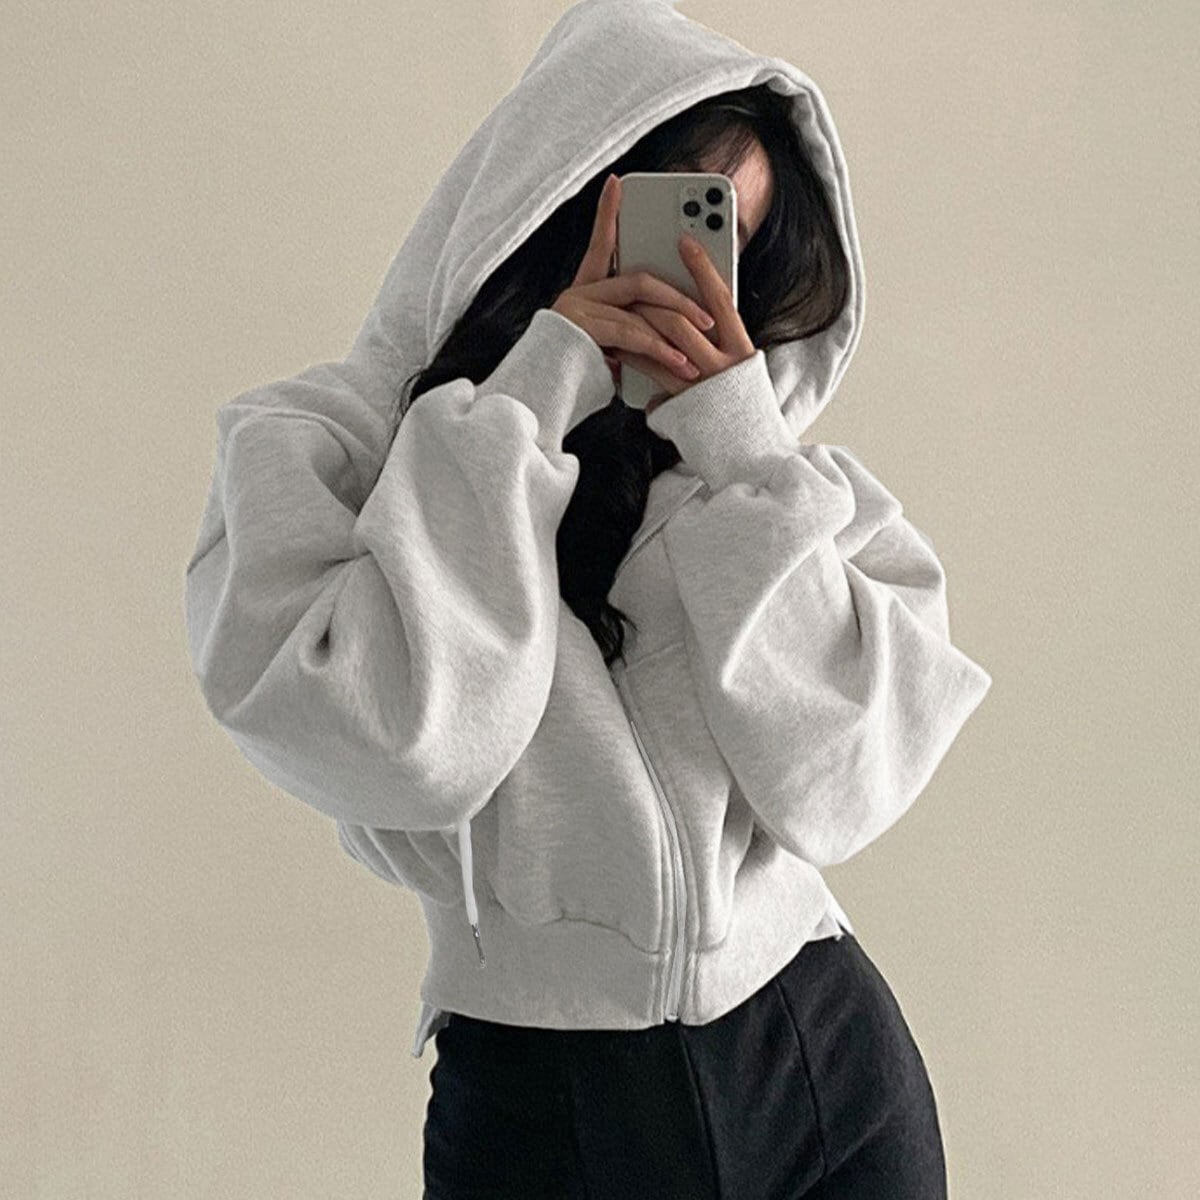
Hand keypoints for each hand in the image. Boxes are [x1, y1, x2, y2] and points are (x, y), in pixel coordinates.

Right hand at [549, 174, 716, 388]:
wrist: (539, 398)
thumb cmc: (576, 379)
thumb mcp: (606, 349)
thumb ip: (627, 329)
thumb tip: (667, 331)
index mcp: (584, 292)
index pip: (600, 245)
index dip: (607, 213)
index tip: (616, 184)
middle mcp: (578, 293)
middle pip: (639, 281)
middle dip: (678, 298)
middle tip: (708, 315)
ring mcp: (576, 307)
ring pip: (639, 307)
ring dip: (675, 328)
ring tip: (700, 348)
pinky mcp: (579, 327)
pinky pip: (630, 334)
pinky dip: (659, 350)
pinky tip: (679, 362)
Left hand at [609, 232, 755, 415]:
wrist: (744, 453)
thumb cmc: (736, 408)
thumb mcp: (738, 370)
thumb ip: (720, 342)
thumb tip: (697, 313)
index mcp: (743, 349)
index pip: (722, 299)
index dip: (703, 268)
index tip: (685, 242)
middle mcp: (726, 364)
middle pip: (686, 317)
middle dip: (657, 294)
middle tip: (637, 273)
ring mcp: (703, 382)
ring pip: (665, 339)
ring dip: (640, 319)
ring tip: (622, 304)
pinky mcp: (681, 400)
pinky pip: (652, 367)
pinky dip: (635, 351)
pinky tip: (620, 342)